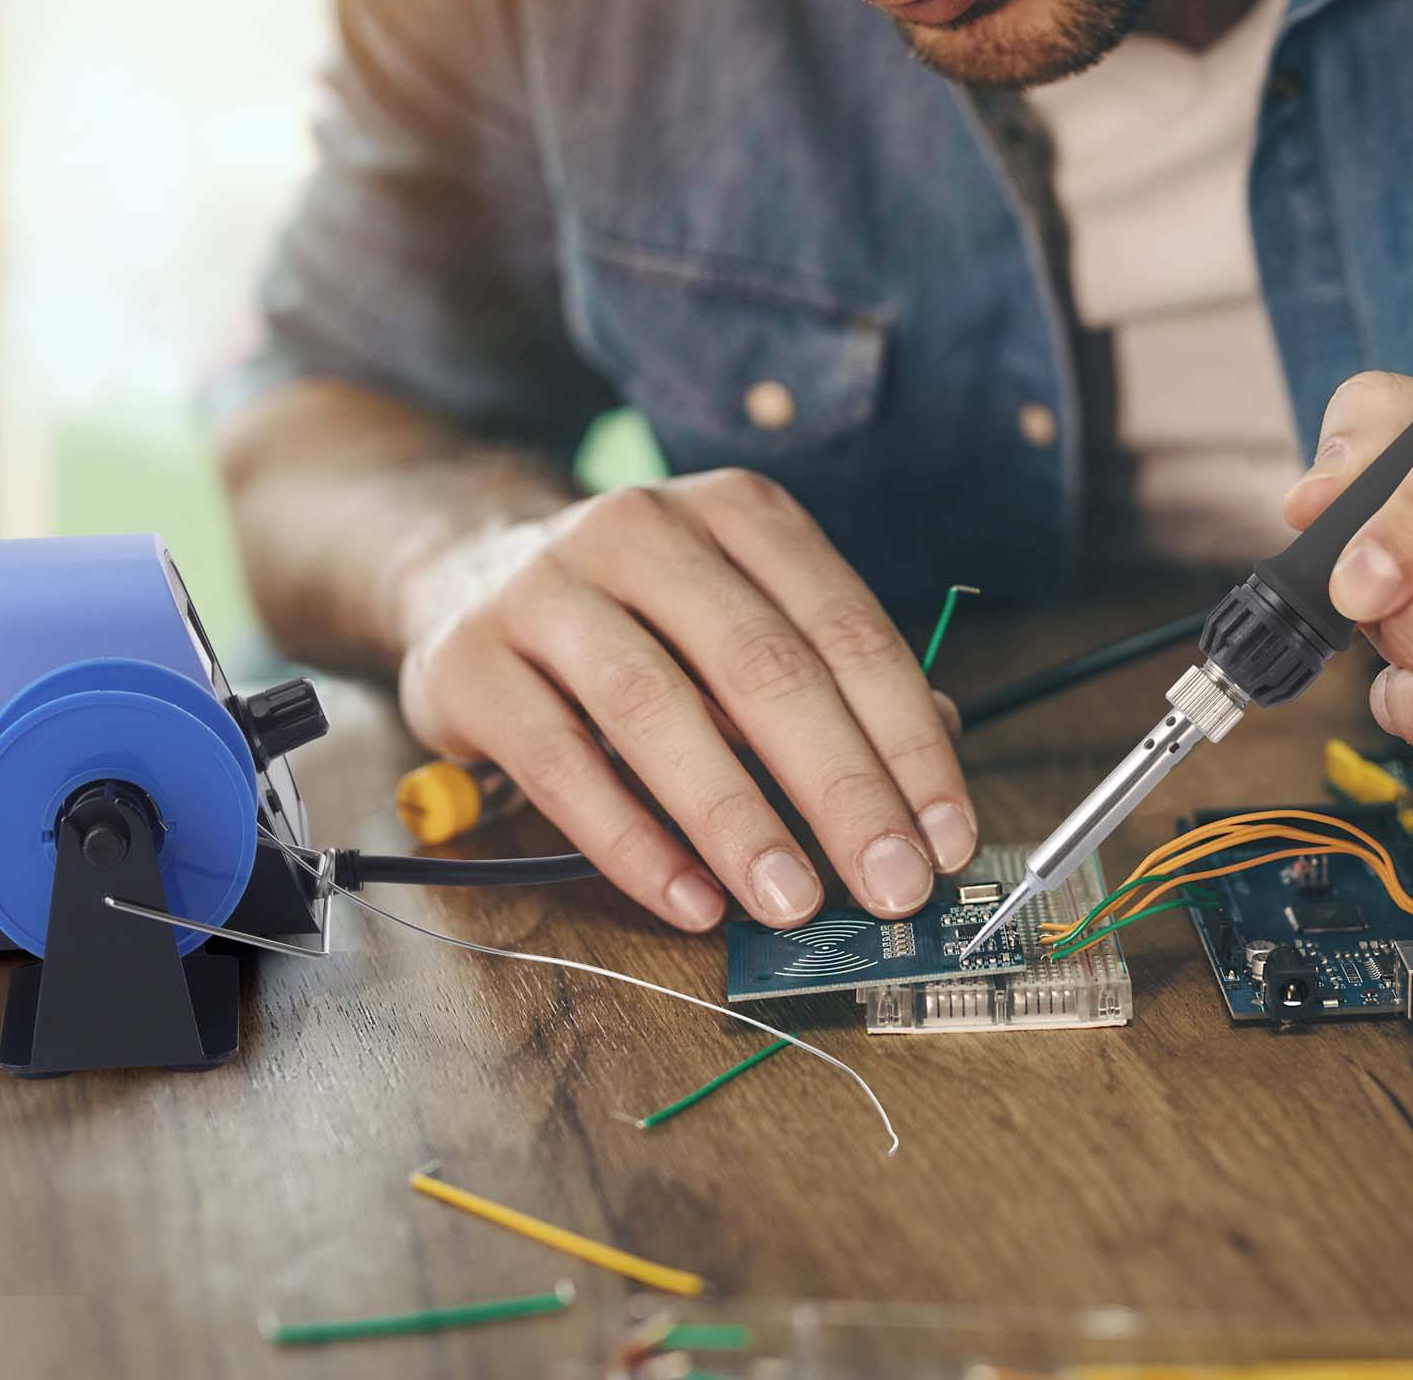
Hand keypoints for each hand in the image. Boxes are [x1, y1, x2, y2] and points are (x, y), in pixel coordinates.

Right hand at [392, 469, 973, 929]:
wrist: (468, 575)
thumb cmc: (642, 616)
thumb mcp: (742, 616)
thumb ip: (829, 679)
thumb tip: (931, 768)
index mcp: (734, 511)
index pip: (844, 628)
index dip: (906, 739)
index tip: (944, 836)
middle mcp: (640, 530)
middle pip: (761, 666)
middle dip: (841, 788)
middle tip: (890, 884)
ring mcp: (545, 589)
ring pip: (655, 708)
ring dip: (737, 819)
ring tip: (792, 902)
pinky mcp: (470, 661)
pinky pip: (560, 764)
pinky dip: (632, 842)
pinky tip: (690, 899)